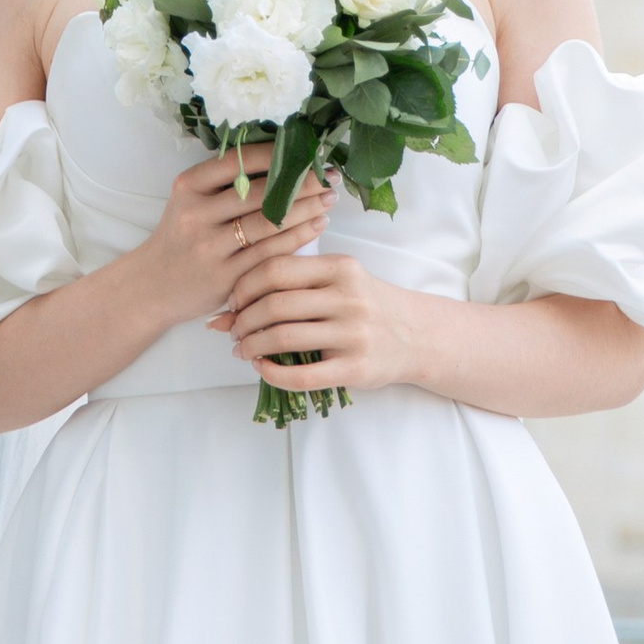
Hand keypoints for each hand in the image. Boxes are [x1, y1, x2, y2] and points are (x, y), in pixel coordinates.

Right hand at [137, 148, 333, 341]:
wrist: (154, 285)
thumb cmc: (184, 235)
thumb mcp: (191, 200)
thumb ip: (226, 181)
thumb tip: (283, 156)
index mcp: (188, 186)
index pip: (239, 161)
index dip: (278, 154)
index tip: (307, 150)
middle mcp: (196, 215)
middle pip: (259, 192)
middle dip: (301, 181)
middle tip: (330, 174)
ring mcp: (209, 247)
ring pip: (268, 223)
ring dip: (306, 208)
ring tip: (329, 198)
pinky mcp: (224, 277)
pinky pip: (270, 253)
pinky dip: (299, 236)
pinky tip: (318, 224)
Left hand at [225, 245, 419, 397]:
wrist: (416, 335)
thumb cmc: (367, 304)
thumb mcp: (339, 281)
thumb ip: (292, 285)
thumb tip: (226, 308)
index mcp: (340, 267)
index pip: (276, 269)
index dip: (244, 286)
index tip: (233, 301)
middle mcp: (348, 297)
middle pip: (275, 304)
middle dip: (243, 319)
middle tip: (233, 330)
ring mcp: (353, 334)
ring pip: (283, 337)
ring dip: (251, 345)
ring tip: (243, 349)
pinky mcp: (355, 368)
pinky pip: (301, 376)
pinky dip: (272, 373)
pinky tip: (262, 368)